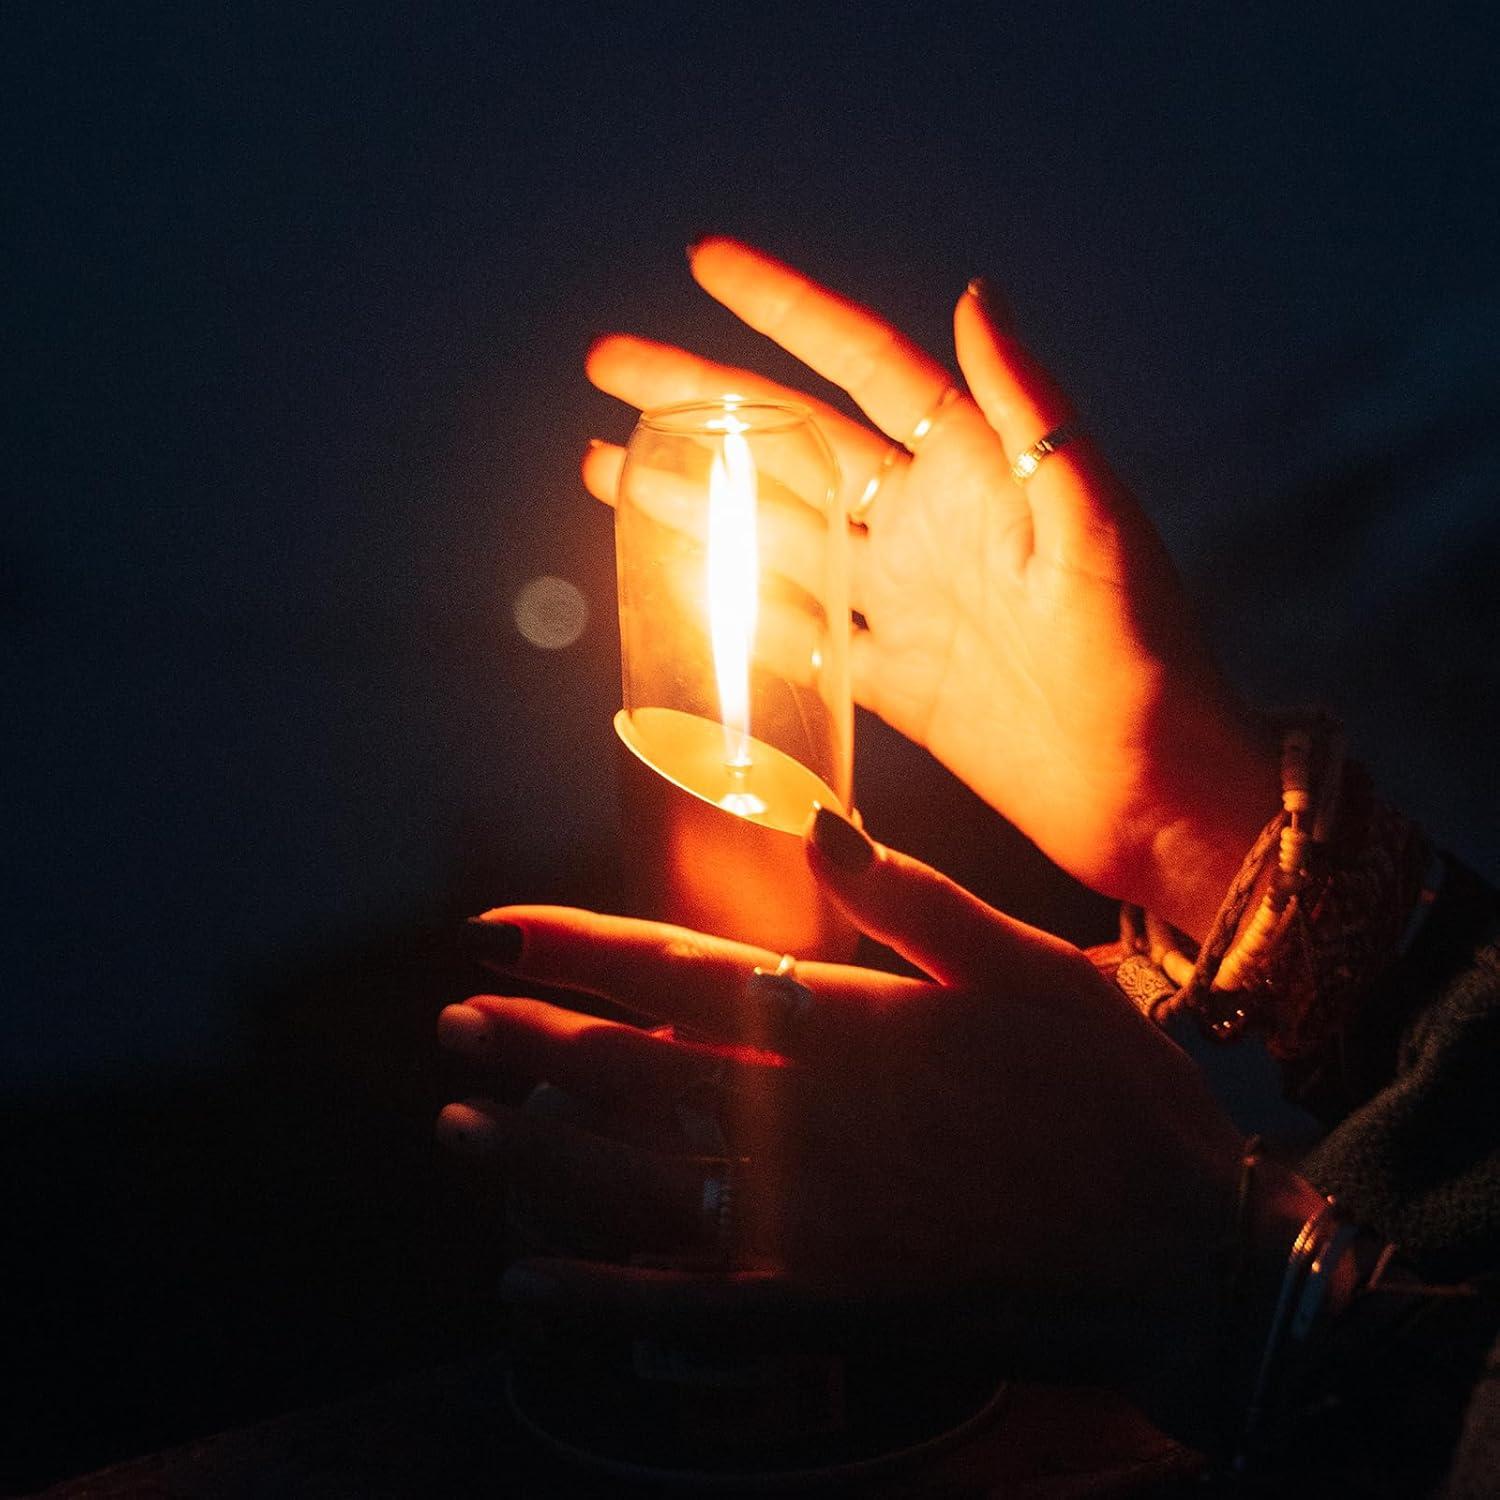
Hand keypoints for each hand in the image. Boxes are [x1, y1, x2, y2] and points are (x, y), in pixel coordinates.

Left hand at [439, 810, 1324, 1433]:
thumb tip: (816, 825)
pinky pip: (690, 1307)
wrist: (1185, 1256)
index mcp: (851, 1025)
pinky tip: (527, 1287)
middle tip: (452, 1022)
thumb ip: (920, 902)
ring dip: (540, 1155)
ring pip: (641, 1180)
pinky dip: (605, 1297)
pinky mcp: (827, 1307)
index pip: (682, 970)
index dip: (580, 945)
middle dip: (537, 1042)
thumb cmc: (1116, 1101)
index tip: (494, 929)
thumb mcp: (1036, 969)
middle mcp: (809, 1119)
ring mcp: (810, 1220)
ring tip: (455, 1131)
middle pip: (638, 1071)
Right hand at [584, 239, 1277, 937]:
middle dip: (698, 401)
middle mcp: (928, 524)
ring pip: (775, 534)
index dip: (784, 309)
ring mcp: (903, 602)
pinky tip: (673, 582)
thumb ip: (1031, 412)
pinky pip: (795, 635)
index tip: (704, 264)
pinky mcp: (892, 682)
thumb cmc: (1143, 653)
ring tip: (605, 466)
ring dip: (693, 497)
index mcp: (976, 471)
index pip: (863, 365)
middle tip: (608, 367)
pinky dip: (734, 611)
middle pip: (791, 443)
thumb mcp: (1094, 522)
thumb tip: (976, 291)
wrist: (1150, 789)